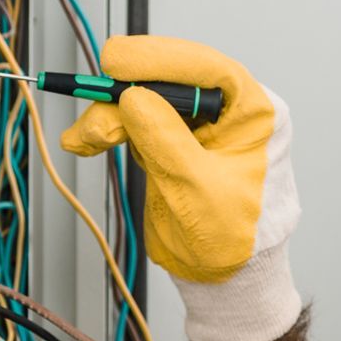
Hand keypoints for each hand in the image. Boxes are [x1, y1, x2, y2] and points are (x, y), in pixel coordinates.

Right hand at [61, 34, 301, 340]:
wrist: (227, 280)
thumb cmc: (237, 241)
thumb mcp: (199, 192)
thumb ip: (166, 142)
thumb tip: (134, 98)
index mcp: (255, 112)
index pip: (208, 68)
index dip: (160, 59)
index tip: (117, 61)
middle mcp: (228, 110)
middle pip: (169, 79)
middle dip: (125, 94)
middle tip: (96, 110)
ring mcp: (197, 124)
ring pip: (144, 98)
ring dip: (109, 115)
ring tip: (86, 139)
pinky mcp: (171, 140)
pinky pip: (135, 122)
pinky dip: (109, 128)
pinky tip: (86, 140)